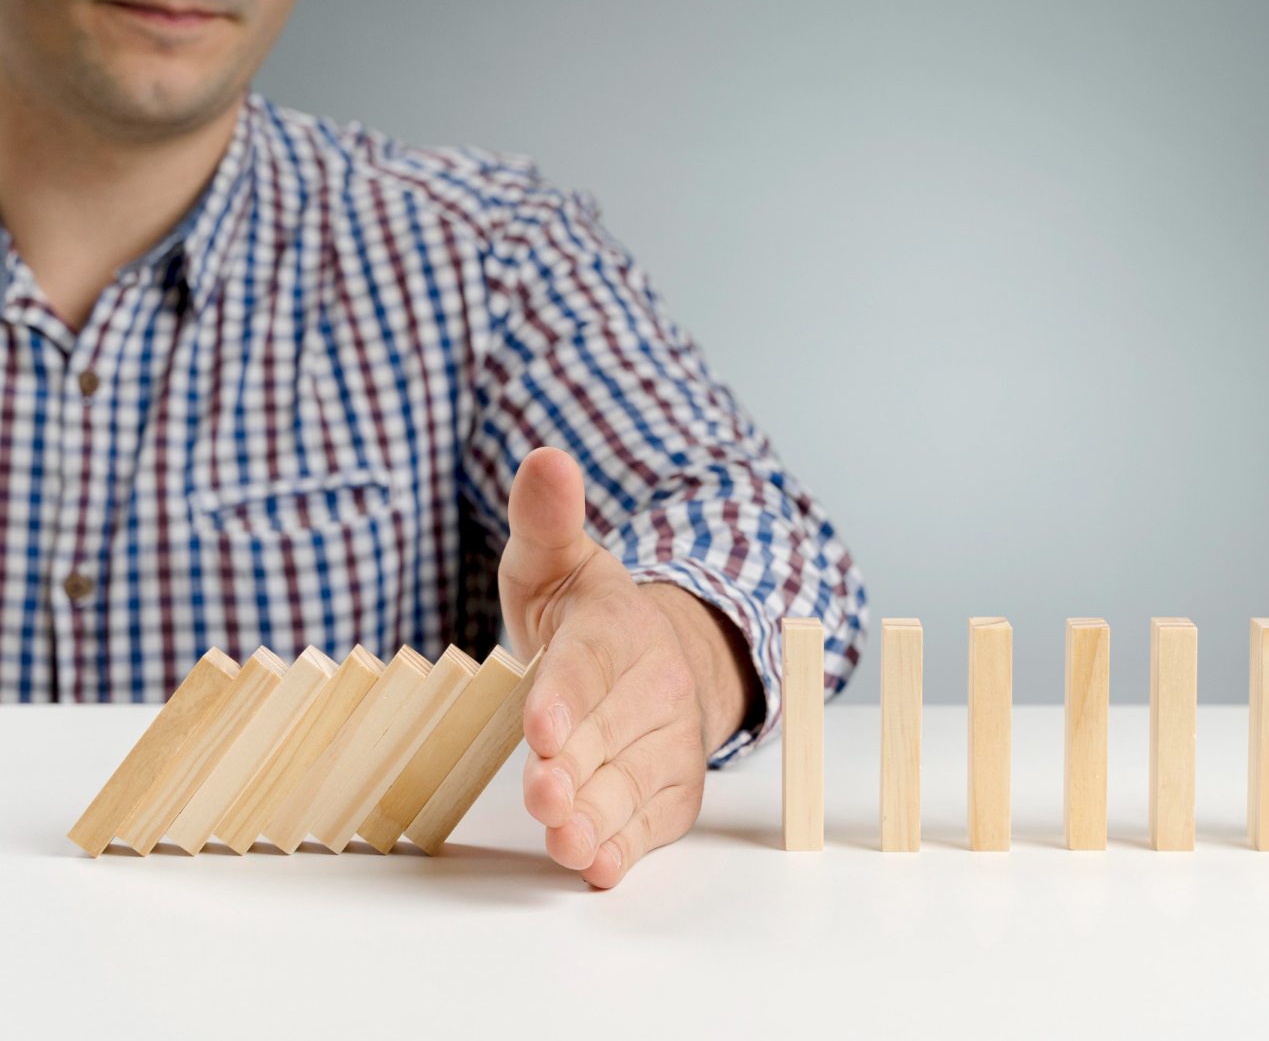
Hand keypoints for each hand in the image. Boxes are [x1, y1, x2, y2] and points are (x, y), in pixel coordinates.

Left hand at [498, 447, 756, 887]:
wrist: (658, 662)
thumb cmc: (587, 618)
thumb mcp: (557, 560)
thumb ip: (546, 517)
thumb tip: (545, 457)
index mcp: (619, 627)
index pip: (589, 662)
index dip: (566, 694)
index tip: (540, 723)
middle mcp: (653, 687)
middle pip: (610, 733)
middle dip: (576, 766)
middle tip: (544, 790)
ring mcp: (667, 743)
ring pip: (631, 785)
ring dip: (599, 816)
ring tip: (566, 841)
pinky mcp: (672, 792)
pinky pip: (653, 822)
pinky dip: (627, 847)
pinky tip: (598, 866)